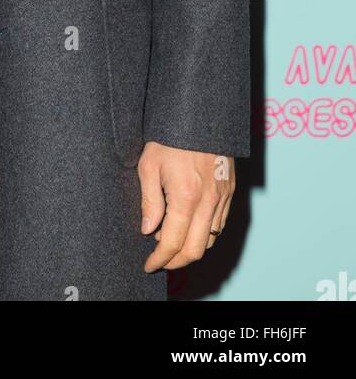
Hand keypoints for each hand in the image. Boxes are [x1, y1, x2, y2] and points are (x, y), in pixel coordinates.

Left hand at [138, 142, 234, 272]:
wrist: (200, 113)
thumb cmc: (170, 136)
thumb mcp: (149, 165)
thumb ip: (150, 201)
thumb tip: (149, 230)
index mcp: (186, 196)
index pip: (173, 242)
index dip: (160, 259)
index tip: (149, 265)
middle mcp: (209, 201)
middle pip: (196, 250)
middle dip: (176, 261)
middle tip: (160, 260)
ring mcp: (223, 196)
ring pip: (210, 239)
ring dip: (191, 247)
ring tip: (171, 240)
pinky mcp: (230, 190)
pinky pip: (220, 223)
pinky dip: (205, 233)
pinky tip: (190, 226)